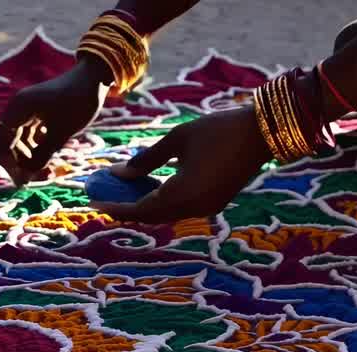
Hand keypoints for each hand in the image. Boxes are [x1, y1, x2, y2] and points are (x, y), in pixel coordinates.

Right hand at [0, 59, 111, 185]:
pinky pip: (27, 135)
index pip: (1, 140)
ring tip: (43, 172)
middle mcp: (17, 108)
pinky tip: (46, 159)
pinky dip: (34, 148)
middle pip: (5, 141)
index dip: (8, 162)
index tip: (21, 179)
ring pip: (16, 140)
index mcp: (19, 108)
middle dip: (15, 162)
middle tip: (28, 180)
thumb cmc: (79, 102)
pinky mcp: (35, 113)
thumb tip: (26, 175)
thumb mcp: (61, 132)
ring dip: (25, 157)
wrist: (94, 78)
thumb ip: (42, 154)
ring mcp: (25, 110)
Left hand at [92, 106, 272, 222]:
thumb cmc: (217, 129)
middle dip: (126, 208)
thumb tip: (118, 174)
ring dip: (144, 204)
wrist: (262, 132)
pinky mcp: (214, 203)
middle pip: (151, 216)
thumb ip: (147, 160)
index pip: (139, 210)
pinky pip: (181, 208)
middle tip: (104, 197)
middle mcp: (194, 209)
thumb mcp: (177, 140)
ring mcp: (206, 209)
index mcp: (182, 195)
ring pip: (166, 214)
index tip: (94, 202)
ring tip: (123, 190)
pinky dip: (162, 201)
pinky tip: (149, 186)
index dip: (116, 207)